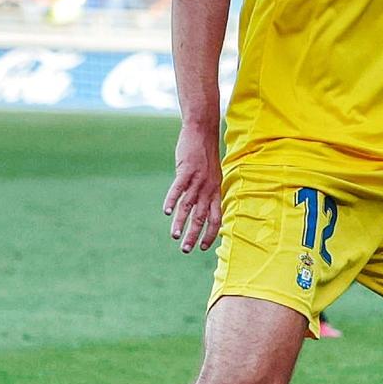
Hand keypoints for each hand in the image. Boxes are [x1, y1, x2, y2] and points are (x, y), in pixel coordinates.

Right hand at [164, 120, 222, 253]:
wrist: (202, 134)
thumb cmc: (206, 158)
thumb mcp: (213, 177)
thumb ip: (209, 193)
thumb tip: (204, 210)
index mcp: (216, 192)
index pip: (216, 218)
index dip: (211, 234)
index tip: (203, 248)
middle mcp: (208, 189)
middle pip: (202, 217)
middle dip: (194, 235)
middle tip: (186, 250)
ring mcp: (197, 180)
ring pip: (188, 207)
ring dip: (180, 223)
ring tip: (174, 237)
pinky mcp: (186, 171)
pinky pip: (178, 189)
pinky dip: (171, 201)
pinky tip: (166, 212)